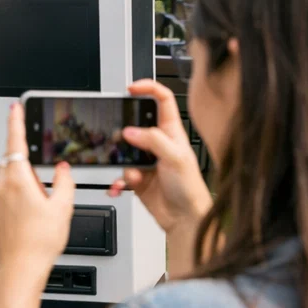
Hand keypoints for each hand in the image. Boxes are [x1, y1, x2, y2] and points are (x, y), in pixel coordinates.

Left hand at [0, 103, 75, 298]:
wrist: (18, 270)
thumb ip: (64, 182)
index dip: (17, 122)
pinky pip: (1, 198)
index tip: (16, 107)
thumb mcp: (62, 208)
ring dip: (21, 188)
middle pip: (14, 164)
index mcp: (17, 178)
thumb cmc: (38, 243)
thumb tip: (63, 170)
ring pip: (7, 182)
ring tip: (37, 214)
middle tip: (45, 192)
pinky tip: (26, 222)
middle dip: (28, 170)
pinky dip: (13, 202)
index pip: (16, 141)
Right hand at [107, 79, 211, 234]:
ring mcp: (145, 160)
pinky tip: (121, 186)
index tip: (131, 89)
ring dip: (119, 163)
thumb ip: (153, 141)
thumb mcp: (176, 158)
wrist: (184, 219)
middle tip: (118, 140)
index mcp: (171, 132)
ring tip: (128, 173)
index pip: (162, 100)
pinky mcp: (136, 177)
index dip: (148, 88)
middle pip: (134, 125)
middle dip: (122, 132)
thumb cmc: (191, 189)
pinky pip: (119, 173)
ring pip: (122, 151)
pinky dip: (117, 180)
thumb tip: (129, 131)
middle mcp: (157, 144)